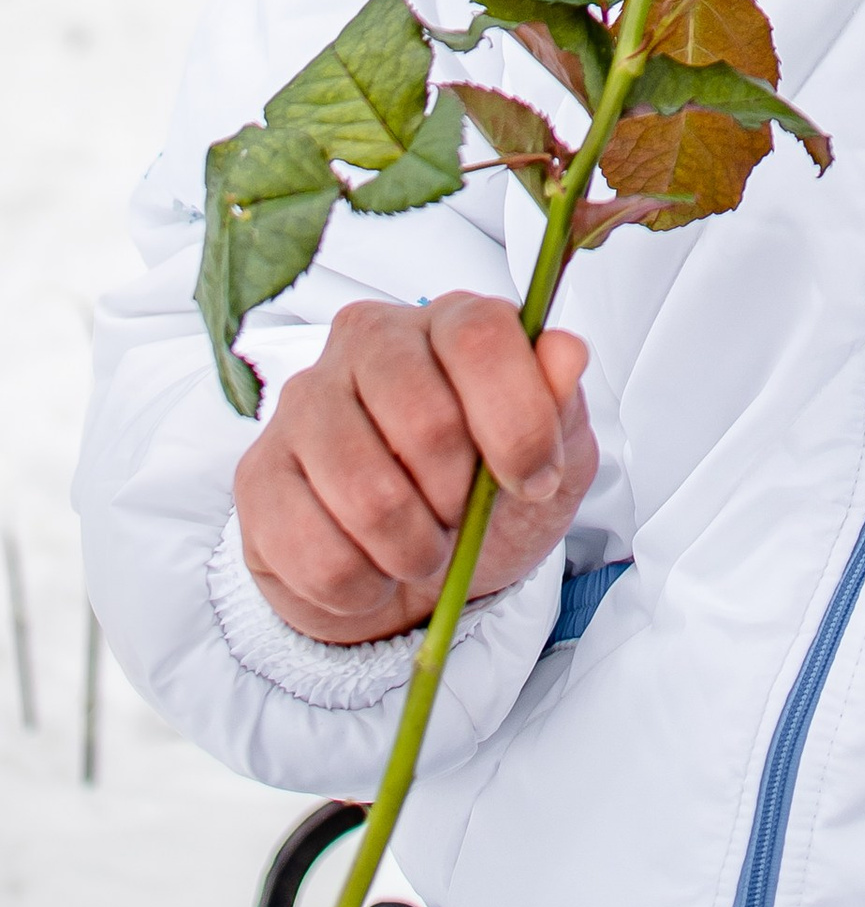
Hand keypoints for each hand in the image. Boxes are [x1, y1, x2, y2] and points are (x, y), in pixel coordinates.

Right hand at [235, 294, 595, 646]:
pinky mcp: (258, 474)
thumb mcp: (553, 459)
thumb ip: (560, 406)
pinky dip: (361, 585)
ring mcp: (303, 403)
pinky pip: (315, 550)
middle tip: (461, 516)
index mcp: (448, 321)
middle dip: (460, 498)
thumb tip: (566, 352)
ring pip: (367, 493)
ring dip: (413, 549)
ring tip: (421, 549)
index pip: (479, 335)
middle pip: (423, 419)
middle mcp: (368, 342)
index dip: (515, 420)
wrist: (420, 576)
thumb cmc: (490, 500)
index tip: (533, 479)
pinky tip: (370, 570)